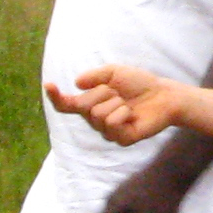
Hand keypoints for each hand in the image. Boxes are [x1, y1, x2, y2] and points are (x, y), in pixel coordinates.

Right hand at [47, 66, 186, 144]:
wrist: (164, 95)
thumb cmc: (140, 84)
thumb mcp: (115, 73)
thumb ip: (95, 76)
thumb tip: (76, 84)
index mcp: (91, 104)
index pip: (67, 106)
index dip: (56, 97)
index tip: (49, 85)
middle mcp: (96, 120)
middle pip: (84, 106)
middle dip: (102, 93)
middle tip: (119, 93)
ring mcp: (108, 132)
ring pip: (98, 114)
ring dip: (115, 103)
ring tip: (128, 104)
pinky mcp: (121, 139)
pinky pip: (112, 123)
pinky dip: (123, 113)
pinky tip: (132, 114)